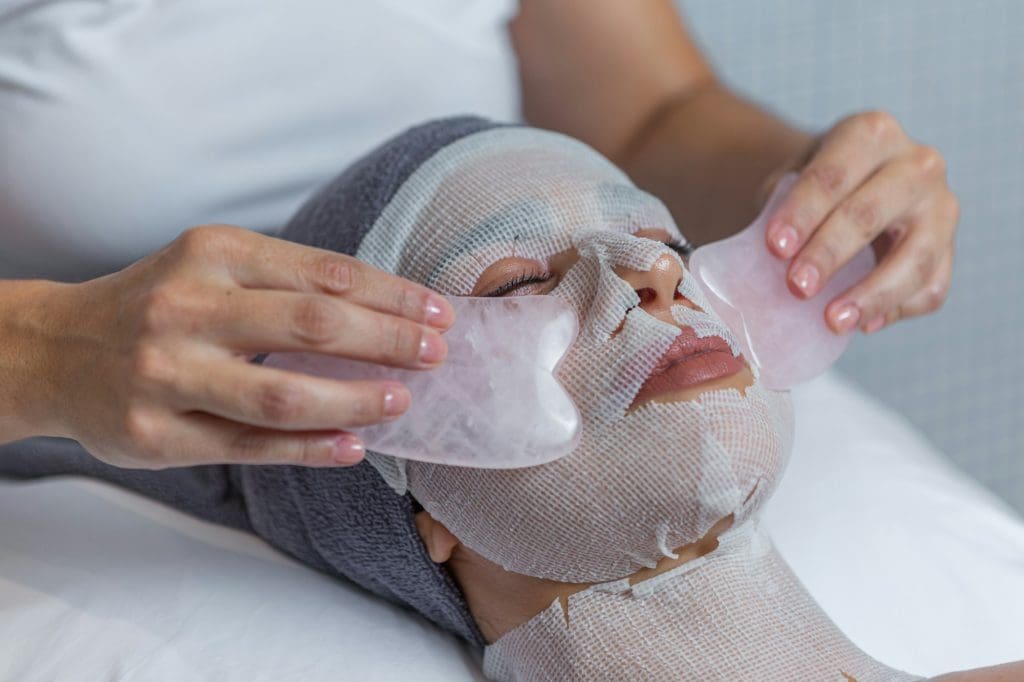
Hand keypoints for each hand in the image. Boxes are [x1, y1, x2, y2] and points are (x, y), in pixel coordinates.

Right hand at [37, 225, 452, 468]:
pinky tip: (354, 446)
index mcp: (212, 253)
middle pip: (312, 326)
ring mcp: (169, 374)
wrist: (55, 350)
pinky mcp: (156, 434)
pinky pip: (249, 446)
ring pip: (283, 395)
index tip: (437, 312)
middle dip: (388, 340)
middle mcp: (188, 308)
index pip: (324, 272)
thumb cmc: (157, 303)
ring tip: (401, 401)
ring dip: (355, 400)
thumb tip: (387, 310)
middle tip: (436, 354)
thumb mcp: (211, 265)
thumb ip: (286, 281)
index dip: (391, 295)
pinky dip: (310, 450)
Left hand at [763, 111, 959, 333]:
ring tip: (834, 320)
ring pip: (916, 257)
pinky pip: (931, 287)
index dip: (803, 212)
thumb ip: (777, 211)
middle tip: (797, 286)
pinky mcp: (950, 249)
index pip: (833, 175)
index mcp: (871, 134)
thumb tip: (758, 265)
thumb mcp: (790, 181)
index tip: (775, 247)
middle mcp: (916, 164)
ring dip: (872, 293)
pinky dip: (897, 309)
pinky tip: (862, 323)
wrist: (847, 189)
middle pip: (870, 213)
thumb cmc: (814, 189)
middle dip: (830, 253)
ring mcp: (941, 207)